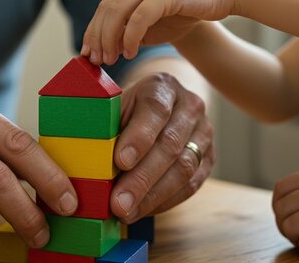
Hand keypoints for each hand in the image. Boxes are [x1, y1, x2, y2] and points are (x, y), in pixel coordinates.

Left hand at [81, 0, 235, 64]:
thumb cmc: (189, 9)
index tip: (88, 53)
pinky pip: (138, 18)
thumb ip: (132, 28)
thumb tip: (108, 49)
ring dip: (110, 39)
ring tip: (110, 60)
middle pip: (106, 9)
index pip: (104, 6)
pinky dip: (130, 37)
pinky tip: (130, 52)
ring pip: (118, 12)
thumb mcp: (155, 20)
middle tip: (96, 61)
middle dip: (98, 37)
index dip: (93, 31)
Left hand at [111, 73, 214, 222]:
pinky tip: (142, 210)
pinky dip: (164, 201)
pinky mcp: (208, 158)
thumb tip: (89, 162)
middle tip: (118, 202)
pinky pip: (191, 184)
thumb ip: (106, 128)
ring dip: (153, 195)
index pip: (155, 110)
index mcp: (162, 86)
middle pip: (170, 144)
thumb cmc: (127, 111)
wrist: (157, 109)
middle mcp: (189, 106)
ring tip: (127, 211)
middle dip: (142, 177)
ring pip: (184, 168)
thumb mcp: (114, 108)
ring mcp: (203, 132)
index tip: (120, 161)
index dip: (139, 137)